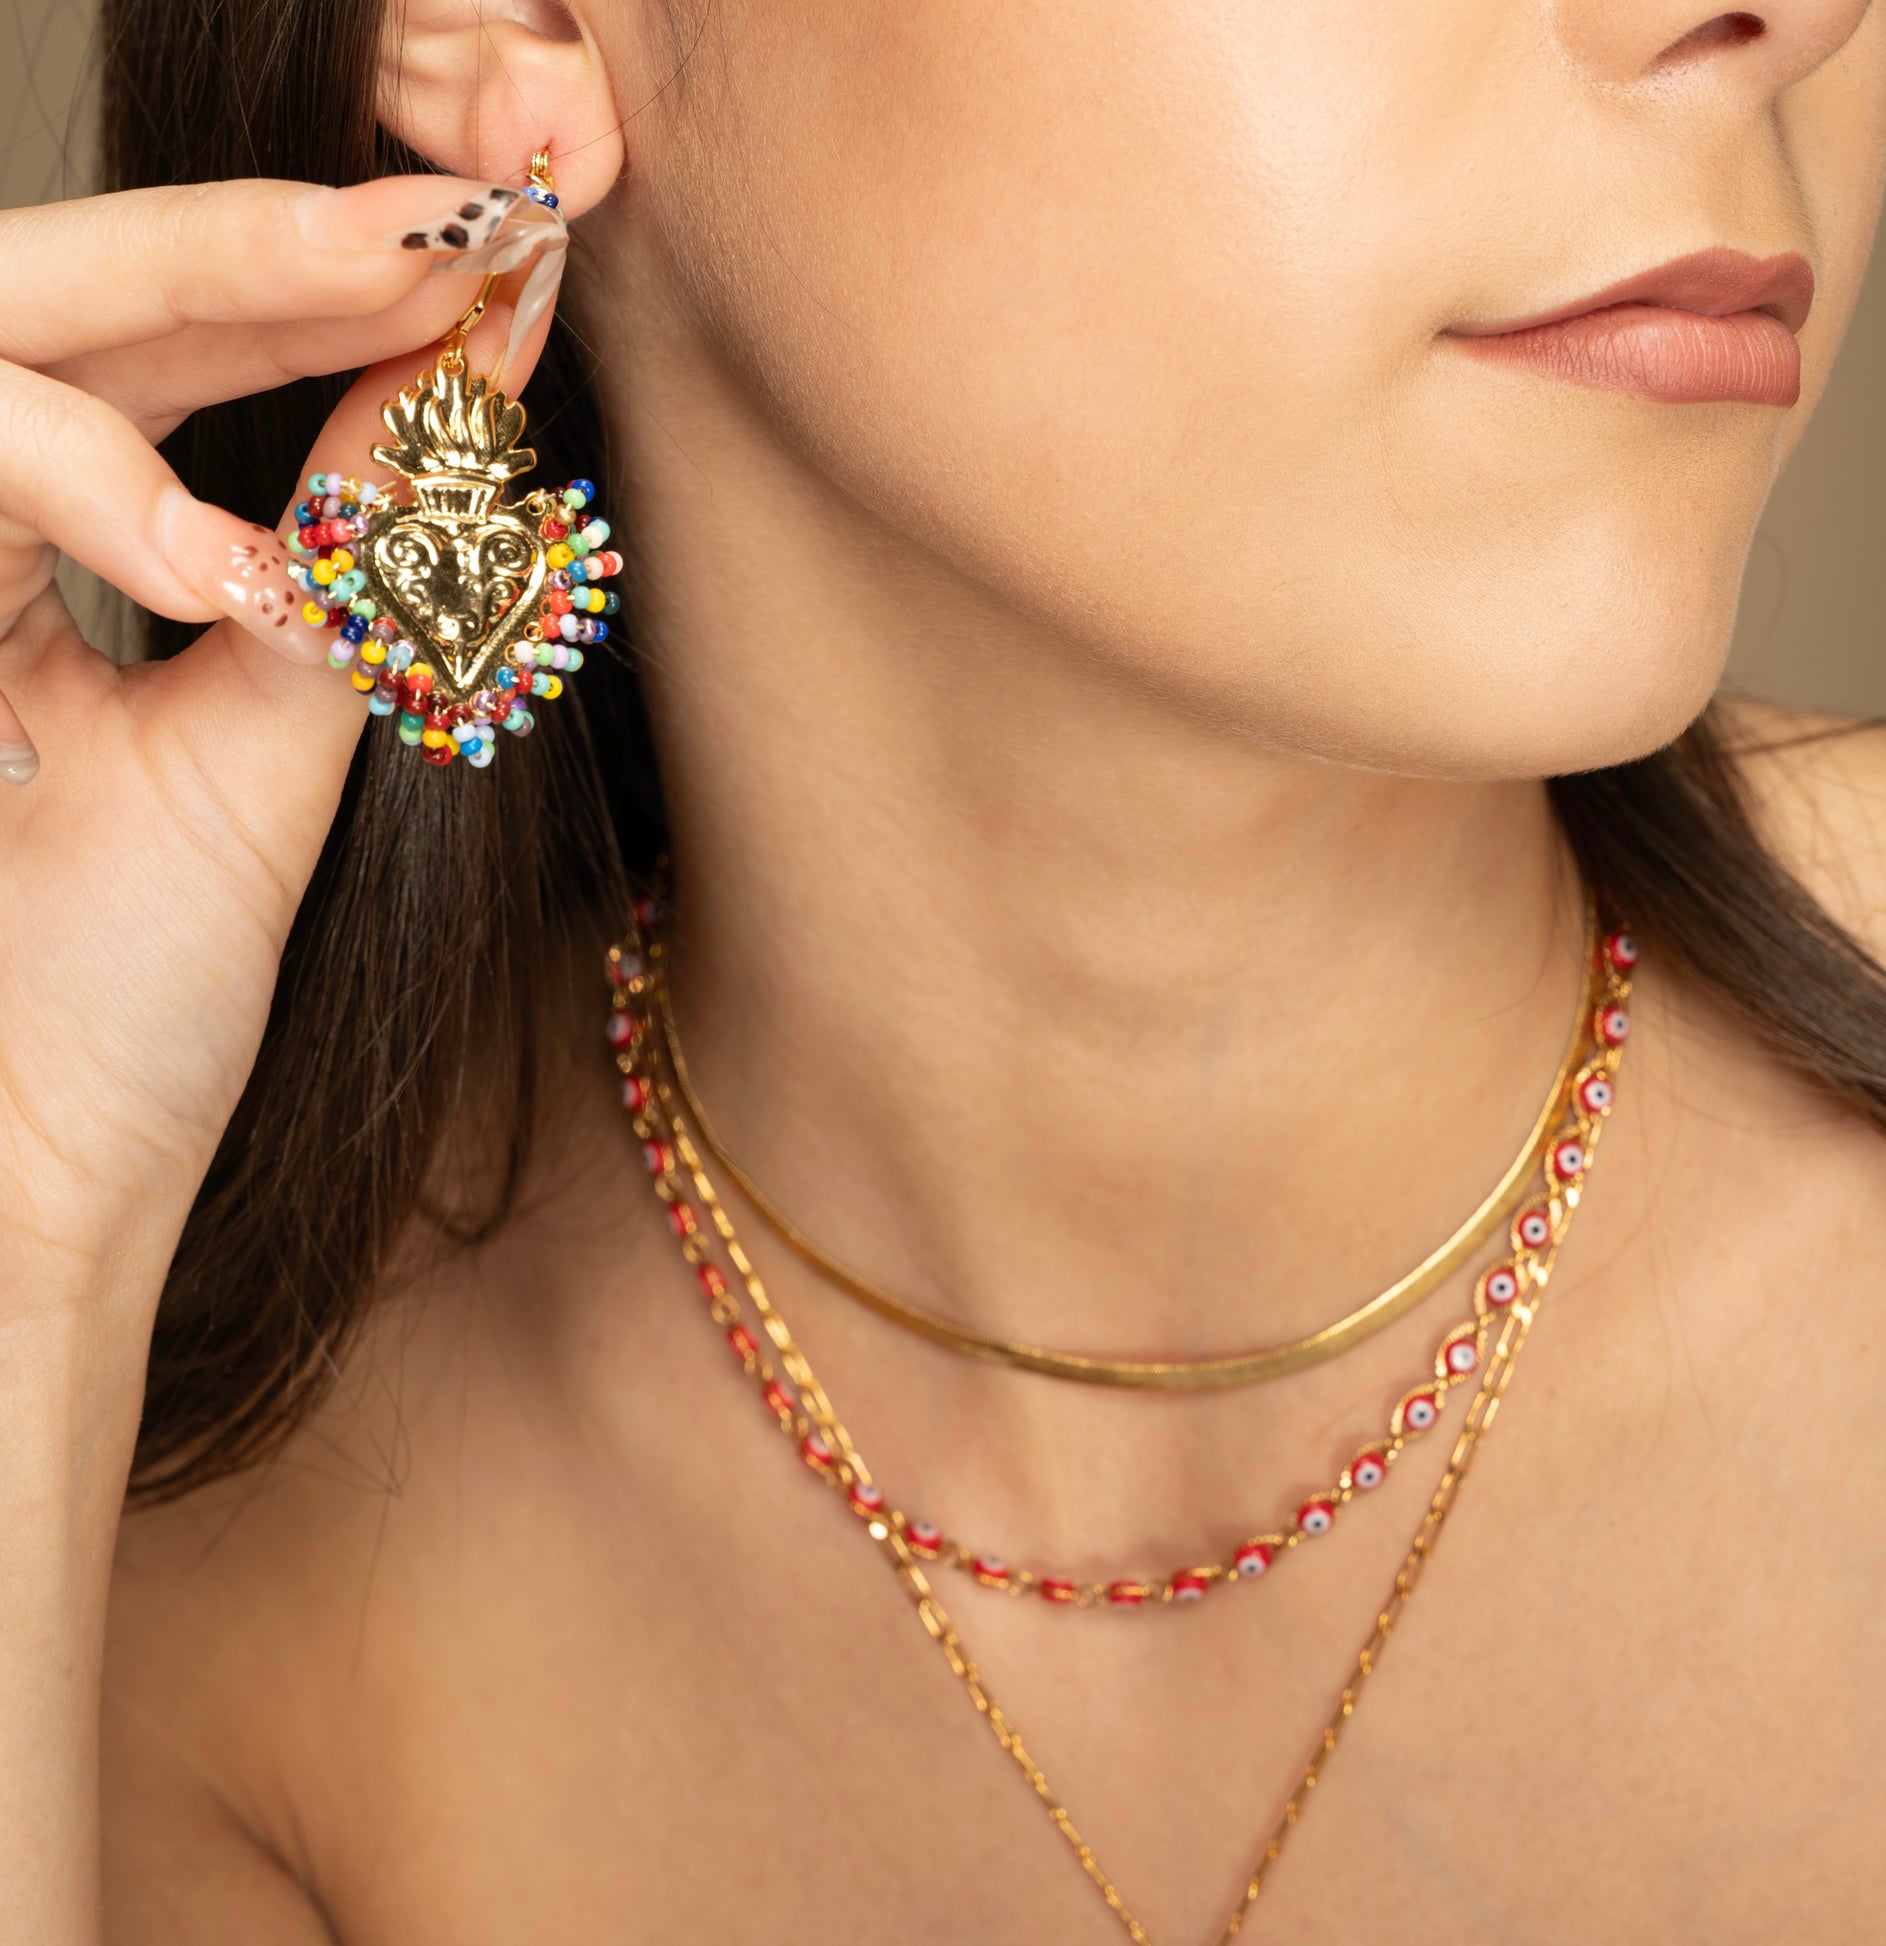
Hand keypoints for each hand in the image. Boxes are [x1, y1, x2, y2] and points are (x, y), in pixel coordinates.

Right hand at [0, 173, 552, 1279]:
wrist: (27, 1169)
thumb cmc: (127, 989)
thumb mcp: (274, 741)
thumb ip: (355, 564)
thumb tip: (470, 390)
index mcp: (41, 558)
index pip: (160, 357)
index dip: (313, 290)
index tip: (487, 254)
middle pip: (64, 295)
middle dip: (254, 246)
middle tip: (441, 229)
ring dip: (180, 311)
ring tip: (370, 331)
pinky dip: (74, 490)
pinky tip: (234, 576)